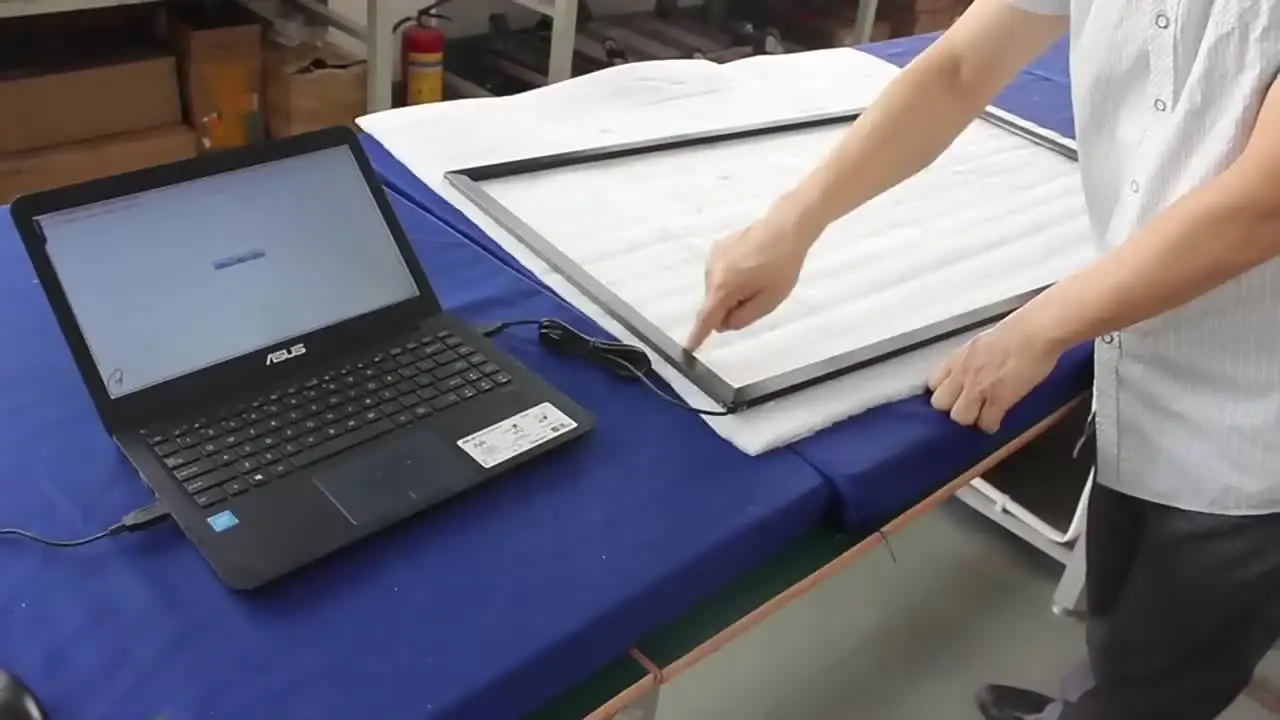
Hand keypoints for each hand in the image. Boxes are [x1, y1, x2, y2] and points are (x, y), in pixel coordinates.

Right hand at [685, 208, 821, 349]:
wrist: (785, 227)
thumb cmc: (782, 265)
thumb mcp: (769, 300)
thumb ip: (744, 317)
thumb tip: (724, 323)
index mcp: (723, 287)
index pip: (706, 318)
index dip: (698, 335)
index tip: (688, 348)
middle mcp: (711, 272)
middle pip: (713, 304)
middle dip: (729, 308)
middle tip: (758, 296)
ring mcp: (713, 258)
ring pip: (717, 289)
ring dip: (732, 292)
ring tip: (758, 277)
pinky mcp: (717, 248)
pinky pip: (720, 274)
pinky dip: (731, 278)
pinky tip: (751, 266)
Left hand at [926, 313, 1062, 432]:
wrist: (1037, 331)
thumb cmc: (1018, 330)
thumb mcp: (982, 343)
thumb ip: (971, 360)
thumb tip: (972, 371)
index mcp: (959, 357)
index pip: (933, 383)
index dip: (943, 392)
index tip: (952, 396)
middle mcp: (963, 373)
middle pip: (940, 403)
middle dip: (951, 408)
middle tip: (966, 408)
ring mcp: (979, 388)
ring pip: (959, 417)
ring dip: (970, 419)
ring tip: (981, 417)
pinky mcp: (998, 399)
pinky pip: (986, 422)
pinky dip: (991, 426)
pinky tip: (996, 423)